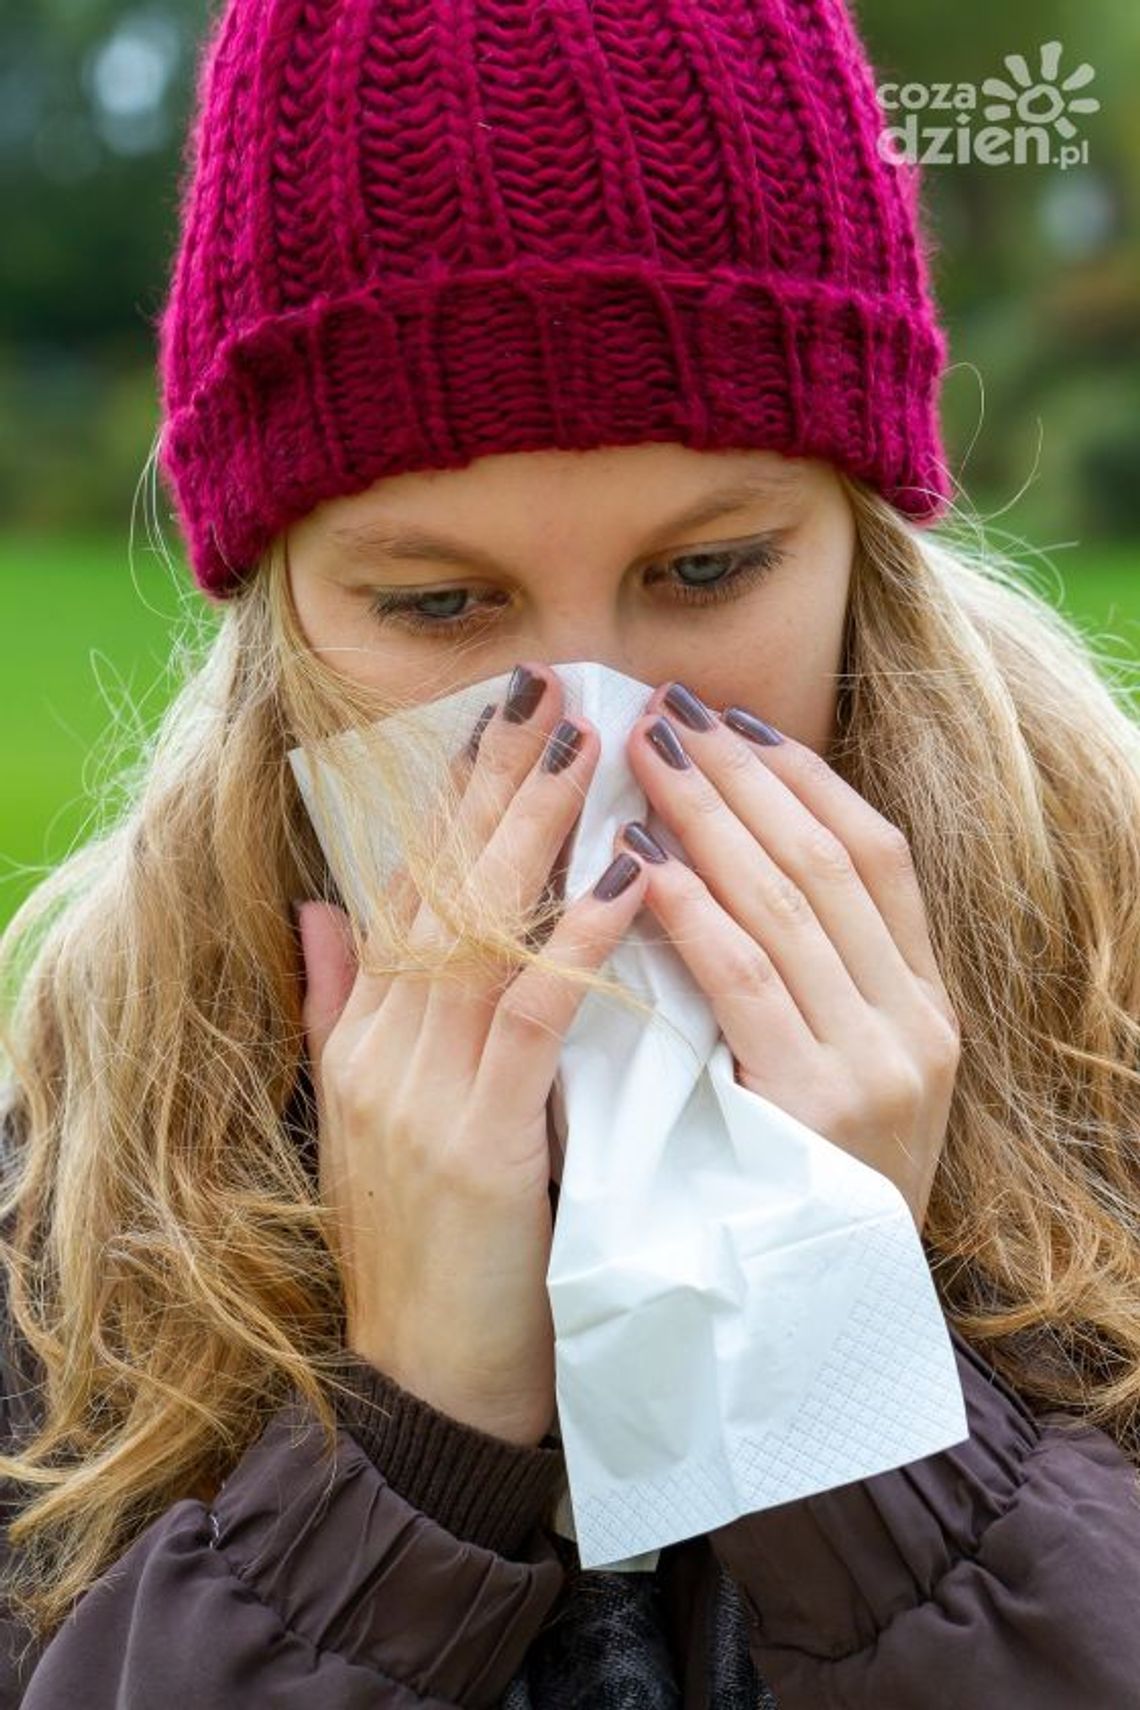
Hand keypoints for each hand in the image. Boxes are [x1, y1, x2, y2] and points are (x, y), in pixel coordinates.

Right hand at [294, 663, 649, 1446]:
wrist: (429, 1387)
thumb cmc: (429, 1247)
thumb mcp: (368, 1117)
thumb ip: (340, 1006)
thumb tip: (323, 905)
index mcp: (367, 1034)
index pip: (410, 885)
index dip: (455, 794)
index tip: (502, 712)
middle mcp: (383, 1047)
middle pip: (440, 886)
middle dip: (496, 782)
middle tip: (550, 687)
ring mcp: (420, 1094)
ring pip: (477, 935)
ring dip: (534, 836)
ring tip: (587, 748)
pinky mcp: (475, 1146)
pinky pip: (527, 1025)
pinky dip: (571, 946)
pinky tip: (621, 882)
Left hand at [617, 682, 960, 1231]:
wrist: (817, 1332)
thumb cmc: (803, 1192)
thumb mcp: (836, 1076)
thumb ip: (807, 980)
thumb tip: (727, 858)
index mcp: (925, 1006)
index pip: (877, 856)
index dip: (803, 779)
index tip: (736, 720)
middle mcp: (916, 1024)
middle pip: (829, 861)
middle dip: (745, 777)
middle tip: (670, 710)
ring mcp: (878, 1064)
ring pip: (789, 905)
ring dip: (711, 820)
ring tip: (647, 754)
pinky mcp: (820, 1107)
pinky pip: (748, 983)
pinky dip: (695, 913)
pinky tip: (644, 865)